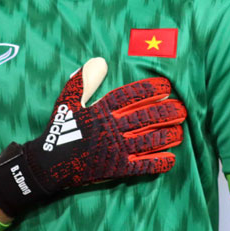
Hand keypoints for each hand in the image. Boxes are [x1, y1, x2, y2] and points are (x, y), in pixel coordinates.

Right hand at [0, 58, 186, 216]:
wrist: (47, 165)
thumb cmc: (58, 130)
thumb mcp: (66, 102)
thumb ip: (83, 81)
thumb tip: (100, 61)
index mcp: (99, 110)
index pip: (129, 96)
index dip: (149, 89)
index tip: (166, 86)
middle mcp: (110, 128)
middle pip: (144, 117)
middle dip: (165, 112)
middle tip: (181, 108)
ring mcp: (114, 149)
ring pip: (147, 140)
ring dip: (166, 135)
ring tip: (180, 129)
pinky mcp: (115, 169)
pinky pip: (141, 166)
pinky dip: (157, 163)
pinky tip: (171, 158)